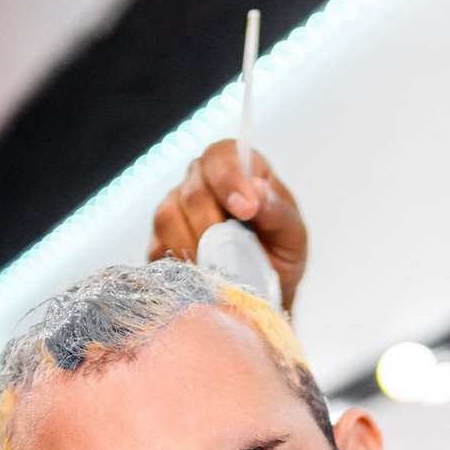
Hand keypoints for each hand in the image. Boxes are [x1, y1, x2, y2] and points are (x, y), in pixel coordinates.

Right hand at [149, 139, 306, 309]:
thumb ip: (278, 213)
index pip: (222, 156)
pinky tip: (199, 277)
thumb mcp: (292, 236)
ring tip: (217, 269)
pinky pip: (157, 247)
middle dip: (212, 224)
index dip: (230, 180)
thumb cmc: (278, 255)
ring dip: (192, 246)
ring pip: (168, 217)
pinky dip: (178, 263)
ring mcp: (175, 209)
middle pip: (193, 191)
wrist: (259, 293)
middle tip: (231, 252)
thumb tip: (258, 191)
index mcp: (237, 168)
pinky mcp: (159, 241)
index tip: (246, 210)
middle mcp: (201, 181)